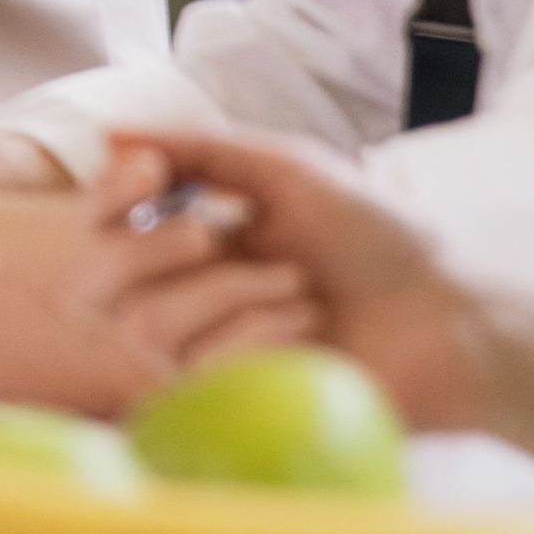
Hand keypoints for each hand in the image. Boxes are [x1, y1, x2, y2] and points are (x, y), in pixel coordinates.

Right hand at [60, 125, 475, 423]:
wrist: (444, 316)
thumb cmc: (377, 237)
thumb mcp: (288, 170)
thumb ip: (199, 148)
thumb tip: (108, 132)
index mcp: (191, 232)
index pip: (99, 221)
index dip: (105, 196)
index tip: (146, 172)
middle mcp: (182, 294)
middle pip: (89, 284)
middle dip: (146, 249)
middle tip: (213, 234)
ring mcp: (200, 352)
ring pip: (146, 325)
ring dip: (227, 294)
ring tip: (298, 288)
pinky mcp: (227, 400)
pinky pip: (195, 366)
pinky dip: (256, 335)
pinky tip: (306, 330)